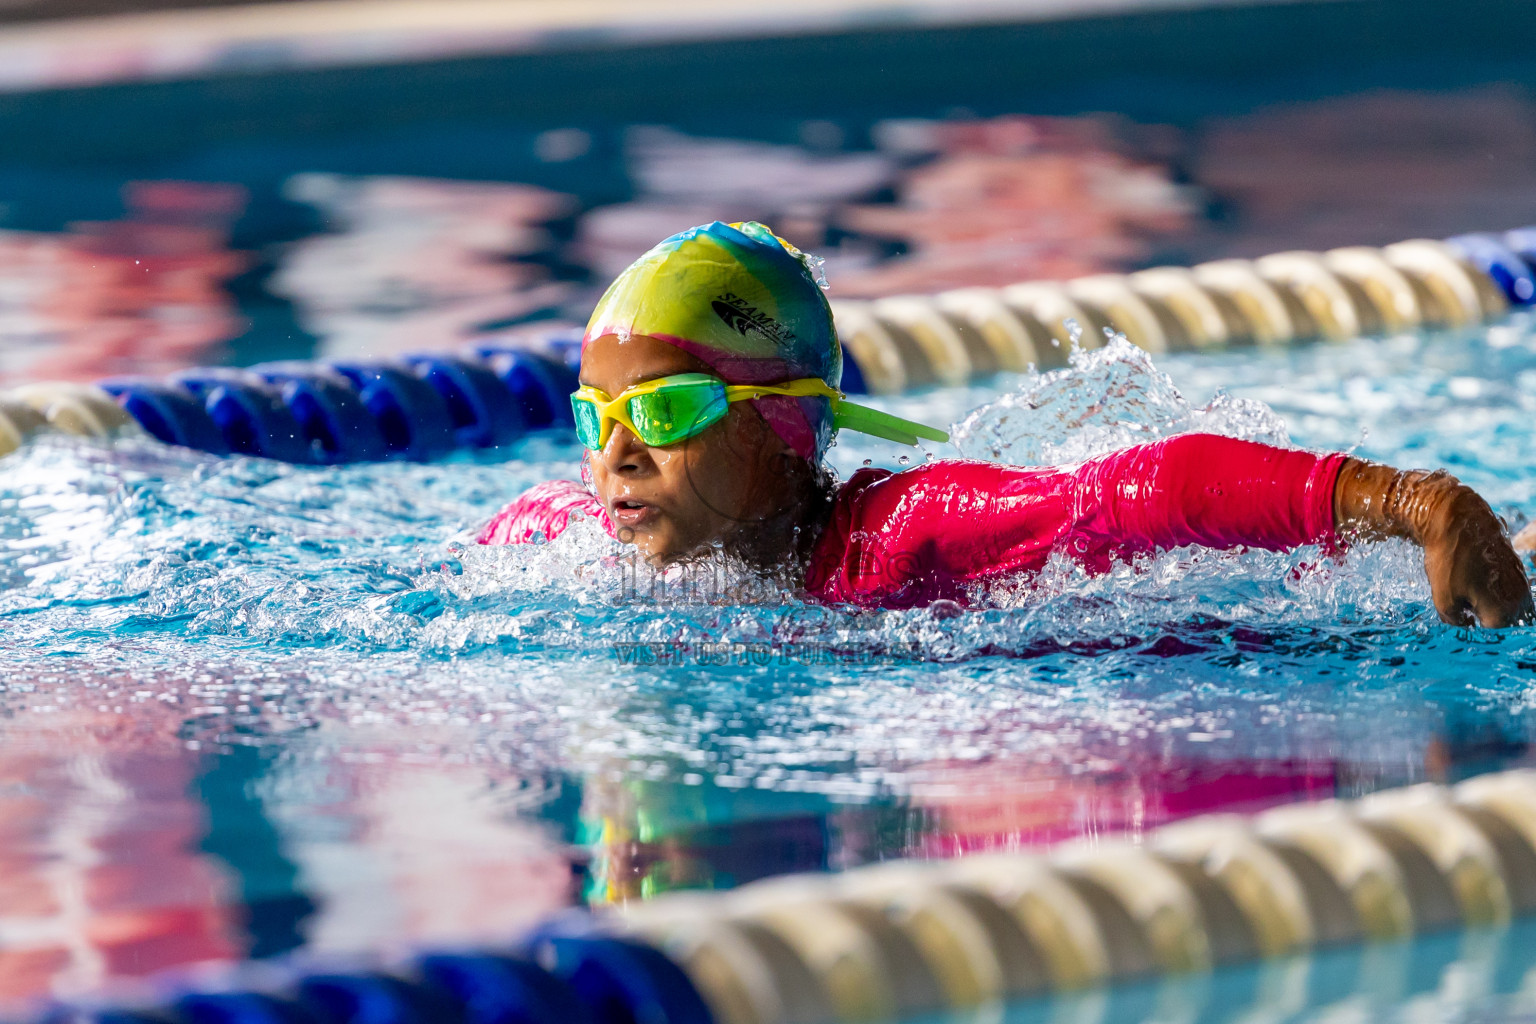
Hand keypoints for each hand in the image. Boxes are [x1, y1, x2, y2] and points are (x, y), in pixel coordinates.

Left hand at [1335, 459, 1533, 627]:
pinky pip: (1506, 590)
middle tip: (1459, 603)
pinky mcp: (1515, 567)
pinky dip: (1490, 591)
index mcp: (1505, 611)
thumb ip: (1456, 623)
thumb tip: (1466, 627)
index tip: (1456, 616)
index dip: (1469, 630)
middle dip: (1480, 619)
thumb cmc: (1449, 560)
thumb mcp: (1443, 600)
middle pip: (1501, 623)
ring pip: (1505, 607)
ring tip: (1465, 591)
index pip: (1490, 635)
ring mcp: (1521, 581)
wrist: (1456, 518)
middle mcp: (1521, 598)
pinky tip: (1472, 580)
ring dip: (1486, 606)